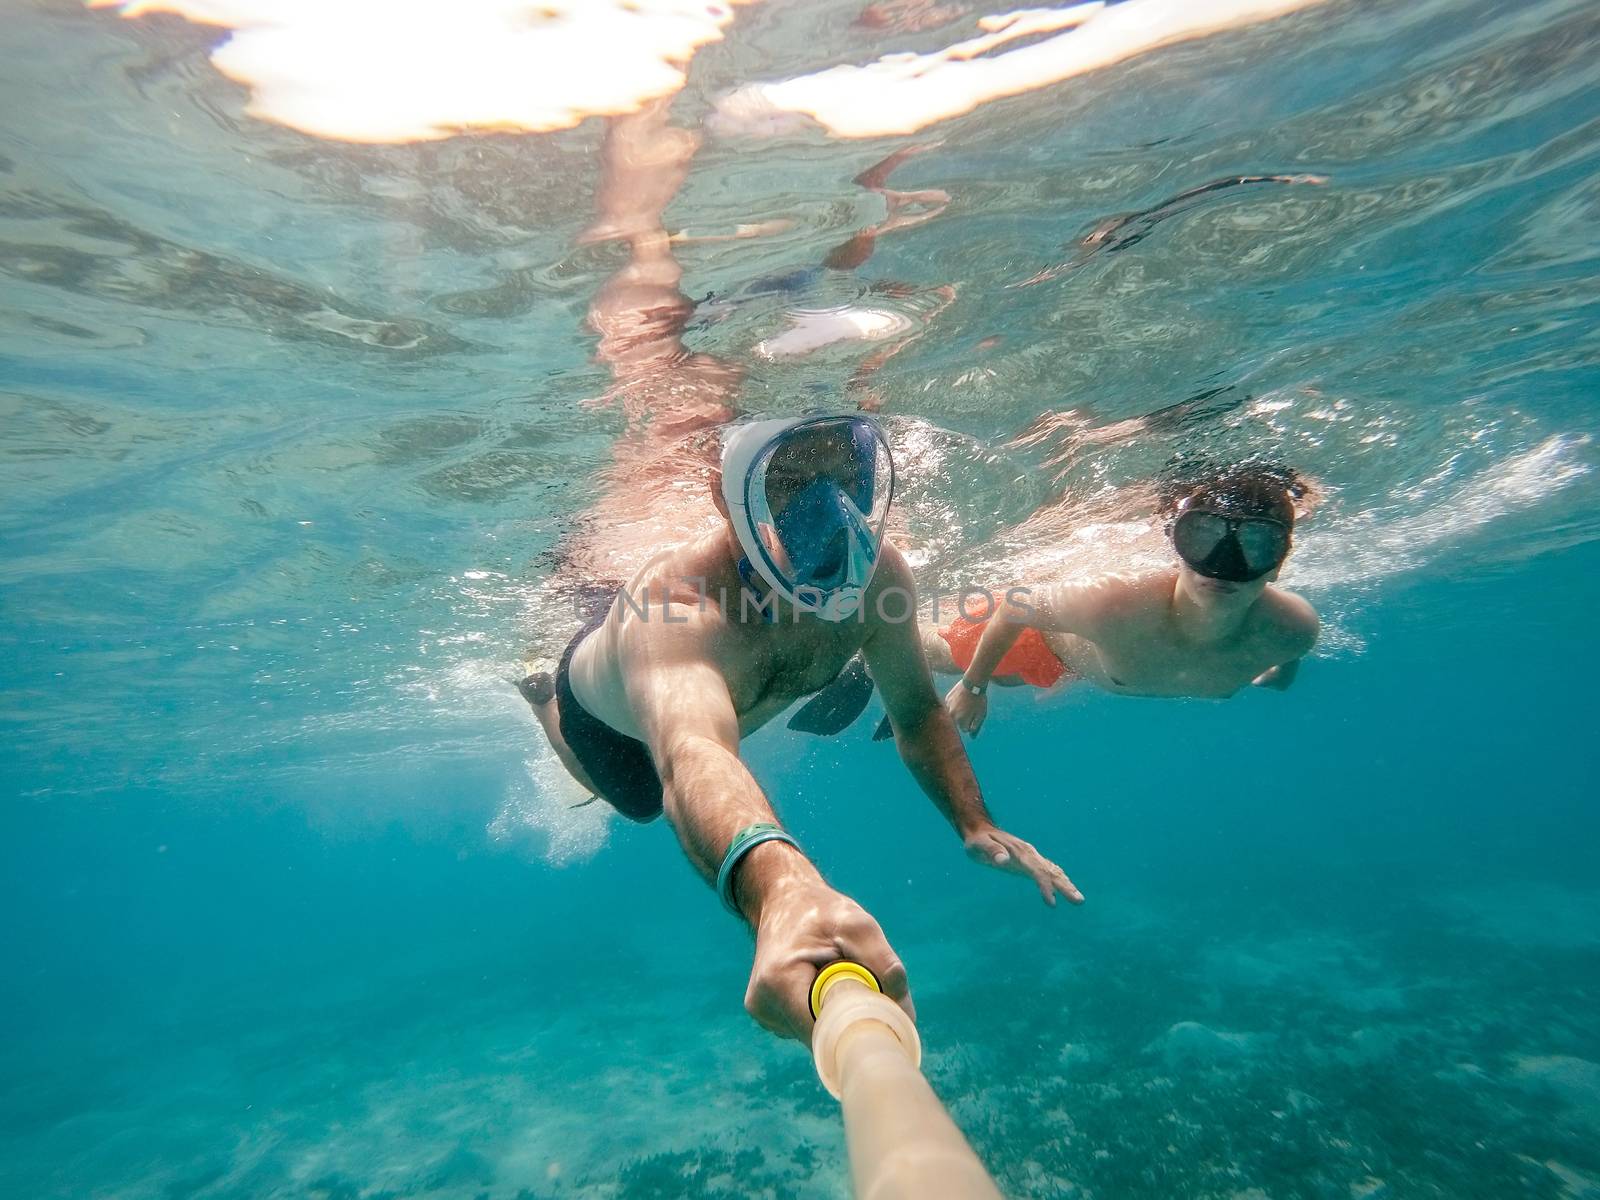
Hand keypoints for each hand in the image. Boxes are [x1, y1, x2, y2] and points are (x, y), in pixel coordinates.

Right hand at [745, 880, 913, 1042]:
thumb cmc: (821, 910)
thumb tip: (907, 1014)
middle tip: (867, 989)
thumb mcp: (857, 925)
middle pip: (822, 1037)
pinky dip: (823, 1011)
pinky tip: (822, 982)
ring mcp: (764, 1013)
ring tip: (838, 975)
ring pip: (816, 1035)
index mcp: (779, 982)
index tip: (883, 1020)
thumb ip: (883, 964)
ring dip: (837, 1014)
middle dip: (850, 1021)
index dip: (858, 1032)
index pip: (824, 1034)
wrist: (783, 900)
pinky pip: (807, 1026)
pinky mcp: (769, 1014)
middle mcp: (764, 1004)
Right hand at [944, 681, 988, 734]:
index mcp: (960, 720)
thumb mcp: (981, 714)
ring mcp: (948, 706)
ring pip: (953, 714)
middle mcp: (952, 715)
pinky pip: (950, 706)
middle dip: (964, 718)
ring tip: (966, 703)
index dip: (971, 724)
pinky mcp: (947, 699)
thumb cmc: (978, 700)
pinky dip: (955, 704)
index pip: (964, 729)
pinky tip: (961, 698)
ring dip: (959, 711)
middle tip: (971, 709)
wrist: (973, 683)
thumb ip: (975, 726)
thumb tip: (971, 735)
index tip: (974, 716)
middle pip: (958, 722)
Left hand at [964, 826, 1083, 906]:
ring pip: (1052, 871)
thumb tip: (1003, 860)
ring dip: (1066, 884)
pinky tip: (1066, 887)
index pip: (1036, 871)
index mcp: (1020, 852)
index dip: (1045, 886)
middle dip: (1065, 886)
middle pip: (1050, 871)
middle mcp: (1029, 854)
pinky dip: (1058, 879)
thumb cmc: (978, 840)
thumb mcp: (979, 845)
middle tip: (1079, 901)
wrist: (980, 830)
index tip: (1052, 903)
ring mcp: (1030, 857)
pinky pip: (1047, 870)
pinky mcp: (1028, 861)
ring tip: (1078, 899)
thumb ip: (991, 851)